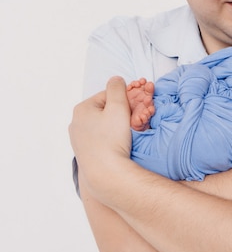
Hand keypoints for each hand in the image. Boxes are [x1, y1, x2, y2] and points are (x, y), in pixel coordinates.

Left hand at [69, 76, 132, 191]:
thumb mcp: (118, 107)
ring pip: (104, 124)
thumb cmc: (112, 139)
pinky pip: (101, 137)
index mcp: (82, 108)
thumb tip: (116, 79)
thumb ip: (117, 88)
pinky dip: (111, 137)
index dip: (126, 100)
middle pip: (106, 110)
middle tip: (134, 121)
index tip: (137, 108)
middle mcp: (76, 122)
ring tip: (128, 134)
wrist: (105, 173)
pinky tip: (119, 144)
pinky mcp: (84, 151)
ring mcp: (78, 138)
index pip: (109, 95)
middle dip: (122, 113)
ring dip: (117, 125)